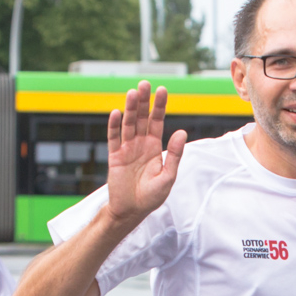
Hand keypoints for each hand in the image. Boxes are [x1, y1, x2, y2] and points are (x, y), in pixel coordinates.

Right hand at [104, 81, 187, 225]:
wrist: (132, 211)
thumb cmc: (152, 196)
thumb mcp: (168, 176)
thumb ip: (174, 155)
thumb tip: (181, 131)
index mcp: (154, 146)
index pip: (157, 121)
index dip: (159, 106)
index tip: (162, 90)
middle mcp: (140, 144)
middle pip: (141, 118)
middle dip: (143, 102)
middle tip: (145, 84)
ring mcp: (126, 149)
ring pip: (128, 124)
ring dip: (130, 109)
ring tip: (133, 93)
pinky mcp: (114, 157)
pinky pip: (114, 139)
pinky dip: (114, 126)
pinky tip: (117, 113)